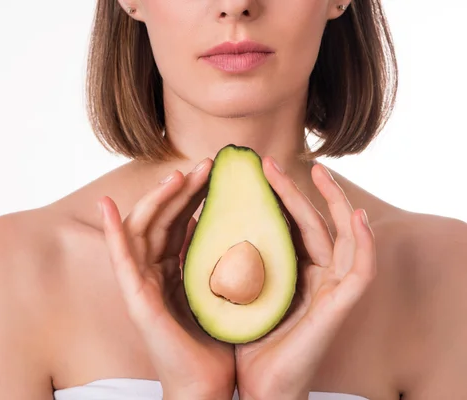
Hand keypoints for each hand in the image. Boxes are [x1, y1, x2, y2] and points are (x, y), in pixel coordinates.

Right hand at [98, 159, 235, 399]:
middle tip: (206, 165)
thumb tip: (229, 222)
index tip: (216, 172)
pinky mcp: (137, 300)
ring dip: (156, 200)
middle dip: (182, 190)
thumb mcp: (222, 286)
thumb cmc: (218, 339)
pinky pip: (121, 260)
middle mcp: (155, 272)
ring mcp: (143, 285)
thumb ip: (218, 257)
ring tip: (178, 176)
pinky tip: (108, 207)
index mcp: (174, 268)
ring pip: (143, 230)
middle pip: (162, 218)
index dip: (194, 193)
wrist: (209, 383)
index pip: (180, 220)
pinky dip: (112, 232)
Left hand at [235, 159, 376, 399]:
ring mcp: (330, 291)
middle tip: (268, 163)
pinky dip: (363, 243)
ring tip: (318, 171)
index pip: (286, 223)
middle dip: (293, 190)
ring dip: (333, 202)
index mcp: (290, 271)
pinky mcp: (339, 308)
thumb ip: (229, 257)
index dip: (274, 195)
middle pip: (311, 222)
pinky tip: (355, 216)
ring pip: (341, 237)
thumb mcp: (232, 287)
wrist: (253, 385)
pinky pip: (361, 270)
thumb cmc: (243, 338)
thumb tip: (201, 219)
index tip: (251, 172)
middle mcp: (314, 277)